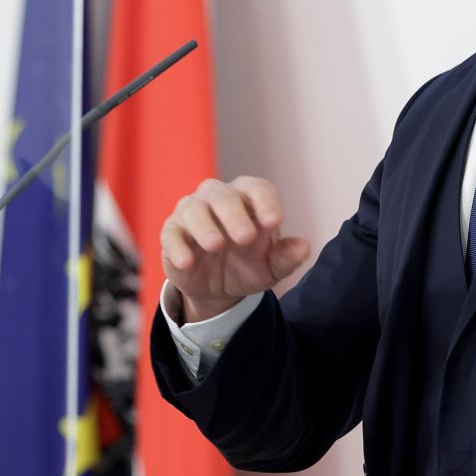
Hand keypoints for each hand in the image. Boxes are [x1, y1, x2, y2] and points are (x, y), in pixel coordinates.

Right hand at [161, 176, 311, 323]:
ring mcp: (192, 213)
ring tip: (215, 245)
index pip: (257, 188)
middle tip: (246, 237)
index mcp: (248, 200)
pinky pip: (171, 233)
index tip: (274, 222)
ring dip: (205, 225)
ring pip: (194, 208)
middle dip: (235, 214)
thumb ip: (286, 257)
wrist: (217, 288)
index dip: (265, 201)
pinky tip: (187, 262)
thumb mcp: (270, 268)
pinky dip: (178, 246)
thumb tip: (304, 247)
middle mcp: (219, 199)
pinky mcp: (172, 232)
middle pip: (224, 195)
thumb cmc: (247, 266)